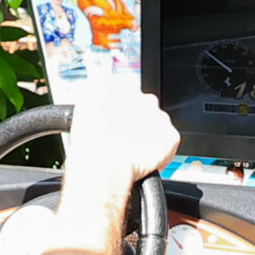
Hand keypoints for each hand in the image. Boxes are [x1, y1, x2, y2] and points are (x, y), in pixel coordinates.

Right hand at [62, 89, 177, 197]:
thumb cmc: (90, 143)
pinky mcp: (171, 137)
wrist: (104, 164)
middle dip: (138, 122)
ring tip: (133, 153)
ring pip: (158, 126)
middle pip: (146, 109)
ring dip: (149, 137)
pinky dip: (160, 153)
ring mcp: (160, 118)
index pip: (128, 96)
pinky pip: (168, 145)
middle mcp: (145, 99)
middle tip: (125, 140)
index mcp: (123, 89)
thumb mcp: (83, 109)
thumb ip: (96, 101)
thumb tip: (99, 104)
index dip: (122, 113)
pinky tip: (144, 161)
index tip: (117, 124)